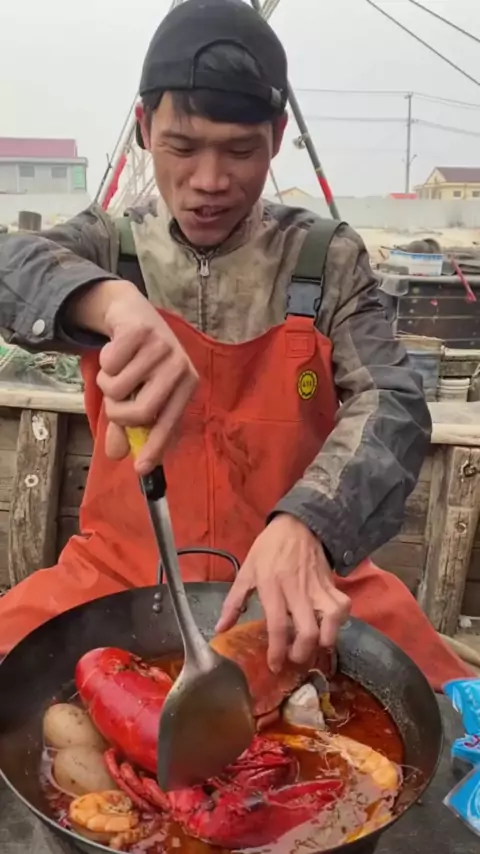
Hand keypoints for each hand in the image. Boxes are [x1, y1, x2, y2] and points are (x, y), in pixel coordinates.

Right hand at [70, 279, 198, 473]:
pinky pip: (109, 363)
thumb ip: (126, 425)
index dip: (155, 447)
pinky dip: (104, 362)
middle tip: (113, 401)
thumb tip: (117, 455)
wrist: (131, 313)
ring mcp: (163, 347)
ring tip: (116, 370)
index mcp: (186, 386)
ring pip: (117, 388)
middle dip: (116, 413)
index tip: (141, 469)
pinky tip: (115, 350)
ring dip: (106, 383)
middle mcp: (180, 367)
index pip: (169, 424)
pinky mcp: (141, 331)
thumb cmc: (139, 360)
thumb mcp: (137, 393)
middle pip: (141, 412)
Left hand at [216, 514, 350, 672]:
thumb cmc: (268, 549)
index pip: (277, 625)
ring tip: (314, 648)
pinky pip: (343, 608)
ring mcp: (318, 587)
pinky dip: (338, 623)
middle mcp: (297, 589)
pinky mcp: (332, 584)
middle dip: (302, 653)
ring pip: (331, 622)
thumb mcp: (246, 571)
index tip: (274, 666)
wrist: (298, 524)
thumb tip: (220, 629)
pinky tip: (328, 627)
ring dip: (324, 641)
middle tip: (294, 659)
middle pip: (308, 631)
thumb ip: (233, 602)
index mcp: (271, 585)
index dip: (276, 650)